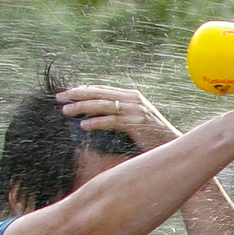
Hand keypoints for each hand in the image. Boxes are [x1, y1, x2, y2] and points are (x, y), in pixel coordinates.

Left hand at [59, 86, 179, 150]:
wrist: (174, 145)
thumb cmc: (153, 135)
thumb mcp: (137, 119)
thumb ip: (121, 112)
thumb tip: (97, 114)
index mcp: (132, 96)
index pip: (103, 89)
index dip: (83, 90)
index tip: (68, 93)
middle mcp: (133, 100)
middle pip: (99, 94)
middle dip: (77, 95)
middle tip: (59, 98)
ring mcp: (135, 111)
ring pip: (102, 105)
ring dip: (81, 107)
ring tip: (66, 111)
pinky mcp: (136, 124)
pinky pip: (111, 121)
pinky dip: (96, 122)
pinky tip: (84, 125)